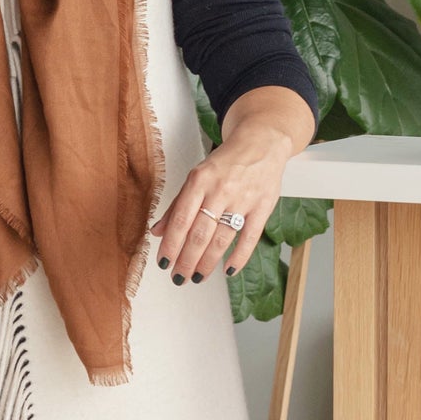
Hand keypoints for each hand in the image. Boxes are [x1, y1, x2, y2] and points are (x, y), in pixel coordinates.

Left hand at [150, 103, 301, 285]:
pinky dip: (239, 257)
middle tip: (179, 277)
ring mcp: (243, 199)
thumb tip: (157, 231)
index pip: (180, 219)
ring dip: (207, 262)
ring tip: (198, 276)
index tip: (164, 263)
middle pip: (199, 233)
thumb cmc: (226, 162)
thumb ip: (177, 204)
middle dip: (187, 260)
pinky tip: (228, 270)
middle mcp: (220, 190)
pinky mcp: (263, 207)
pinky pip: (249, 237)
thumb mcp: (197, 177)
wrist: (262, 142)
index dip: (171, 245)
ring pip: (221, 239)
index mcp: (199, 180)